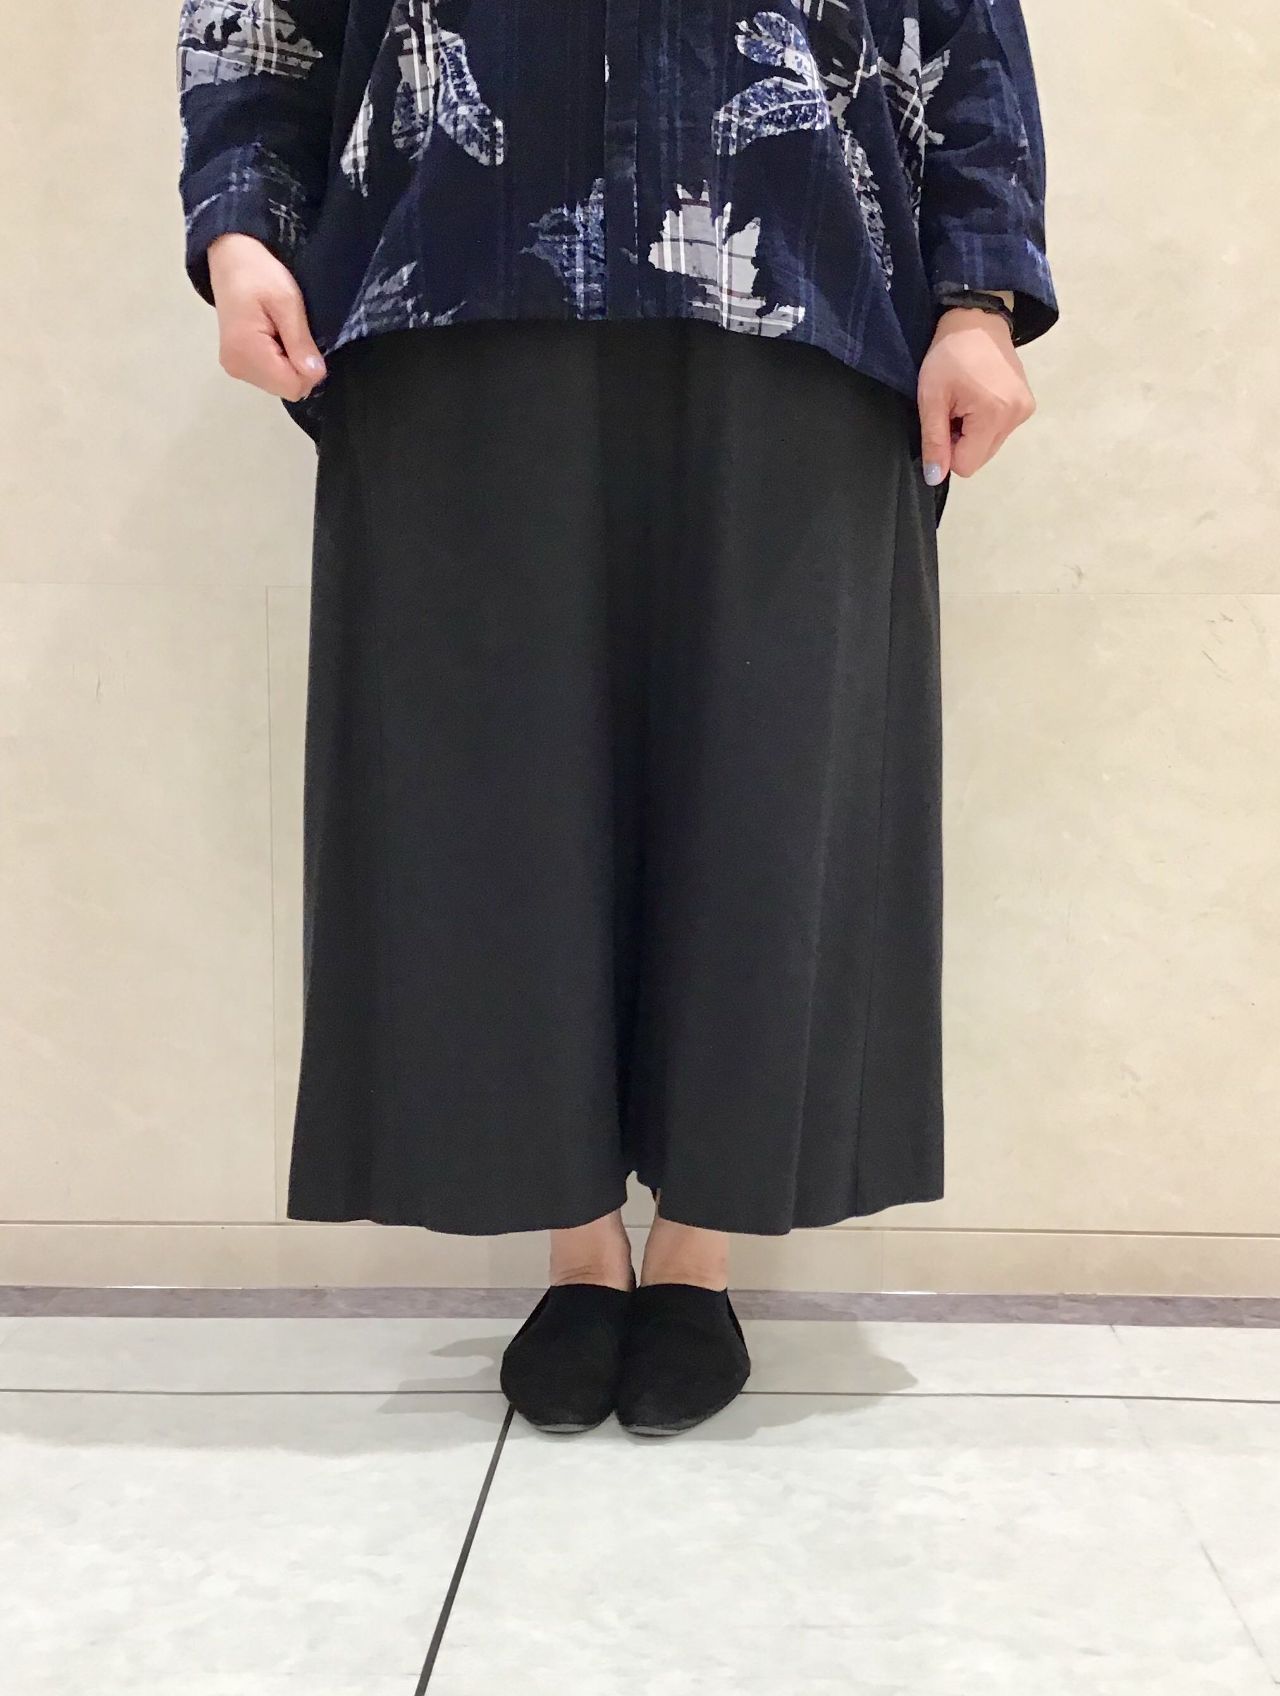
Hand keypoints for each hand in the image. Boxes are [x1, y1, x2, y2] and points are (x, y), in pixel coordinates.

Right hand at [207, 233, 325, 401]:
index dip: (309, 370)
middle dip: (299, 366)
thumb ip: (300, 341)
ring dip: (290, 363)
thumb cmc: (259, 274)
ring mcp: (235, 368)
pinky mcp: (237, 365)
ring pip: (280, 384)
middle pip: (286, 388)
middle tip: (291, 332)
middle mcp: (237, 367)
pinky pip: (270, 376)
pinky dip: (279, 361)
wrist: (231, 258)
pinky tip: (274, 337)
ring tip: (281, 331)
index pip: (293, 386)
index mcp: (246, 352)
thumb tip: (314, 374)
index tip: (306, 340)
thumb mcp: (287, 302)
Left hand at [917, 308, 1035, 484]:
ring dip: (972, 433)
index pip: (966, 465)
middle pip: (979, 458)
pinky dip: (985, 424)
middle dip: (961, 442)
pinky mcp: (1027, 405)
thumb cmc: (949, 354)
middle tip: (953, 409)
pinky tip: (979, 398)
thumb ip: (934, 441)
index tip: (943, 422)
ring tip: (966, 401)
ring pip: (989, 447)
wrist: (977, 319)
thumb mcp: (931, 397)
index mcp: (994, 415)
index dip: (948, 451)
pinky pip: (999, 432)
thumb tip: (935, 478)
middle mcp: (1016, 417)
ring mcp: (1025, 411)